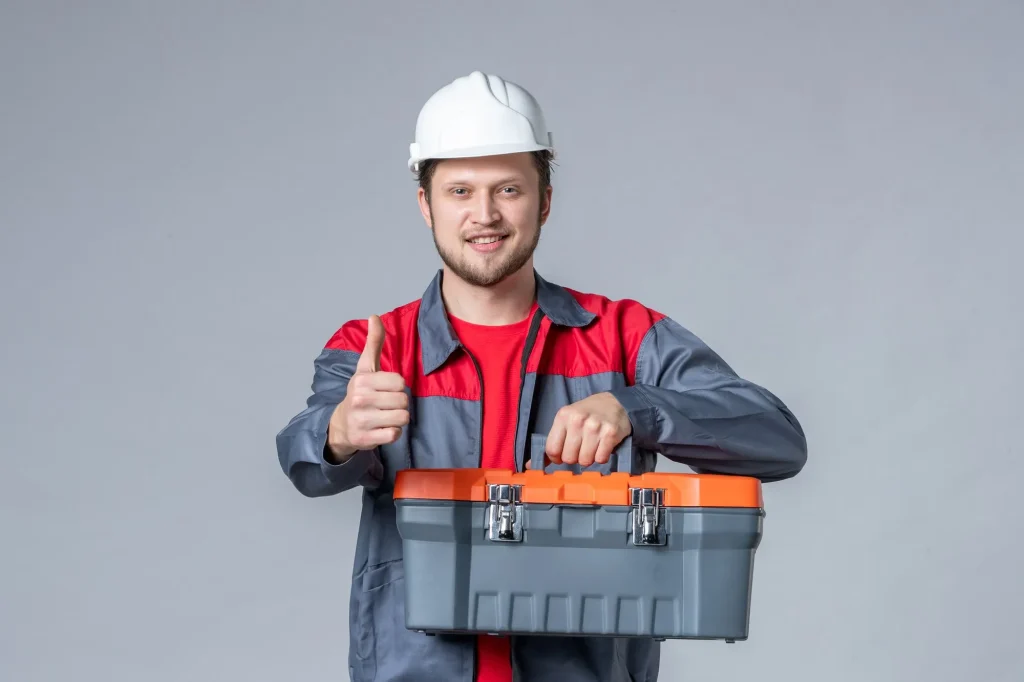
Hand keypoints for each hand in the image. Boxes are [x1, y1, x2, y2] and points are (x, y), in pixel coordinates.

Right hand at [326, 315, 408, 462]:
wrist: (341, 425)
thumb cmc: (360, 393)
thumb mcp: (365, 367)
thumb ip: (373, 343)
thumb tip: (374, 316)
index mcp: (362, 380)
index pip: (400, 383)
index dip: (398, 387)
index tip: (385, 390)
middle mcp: (360, 399)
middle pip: (403, 401)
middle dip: (399, 404)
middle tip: (385, 405)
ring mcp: (362, 420)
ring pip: (402, 418)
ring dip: (397, 419)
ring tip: (384, 416)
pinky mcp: (366, 439)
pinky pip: (395, 435)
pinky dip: (392, 433)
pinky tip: (381, 429)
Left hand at [545, 392, 631, 467]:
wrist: (615, 403)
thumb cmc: (587, 414)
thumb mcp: (566, 421)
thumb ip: (552, 442)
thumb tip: (531, 465)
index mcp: (563, 416)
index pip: (552, 449)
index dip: (556, 458)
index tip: (562, 454)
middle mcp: (578, 420)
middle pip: (568, 458)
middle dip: (574, 458)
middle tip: (580, 449)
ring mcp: (595, 426)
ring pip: (585, 461)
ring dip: (588, 458)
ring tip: (592, 447)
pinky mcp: (610, 433)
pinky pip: (600, 459)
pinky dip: (601, 457)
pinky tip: (602, 446)